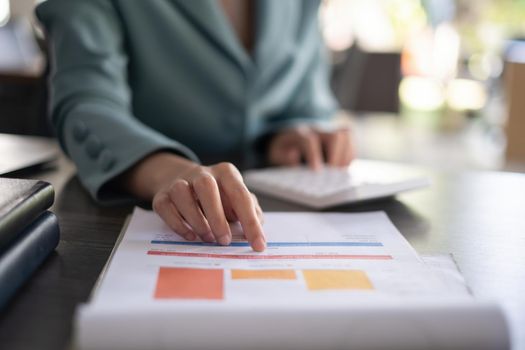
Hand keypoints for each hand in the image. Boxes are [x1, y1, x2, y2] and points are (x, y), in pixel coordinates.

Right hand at [122, 154, 265, 251]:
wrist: (181, 180)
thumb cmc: (217, 195)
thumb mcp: (236, 198)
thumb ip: (250, 209)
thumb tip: (258, 223)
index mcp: (226, 173)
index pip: (240, 195)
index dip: (250, 222)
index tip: (258, 245)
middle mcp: (202, 173)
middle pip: (207, 187)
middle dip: (217, 216)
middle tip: (225, 241)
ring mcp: (179, 182)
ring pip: (182, 194)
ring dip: (196, 219)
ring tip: (207, 237)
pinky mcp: (162, 195)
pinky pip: (165, 207)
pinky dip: (177, 224)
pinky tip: (190, 236)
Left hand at [268, 125, 353, 168]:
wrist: (289, 133)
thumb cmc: (284, 146)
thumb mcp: (275, 152)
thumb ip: (282, 156)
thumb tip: (294, 158)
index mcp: (300, 132)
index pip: (310, 140)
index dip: (314, 155)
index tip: (317, 171)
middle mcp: (317, 128)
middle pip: (335, 134)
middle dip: (337, 154)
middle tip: (333, 173)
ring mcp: (329, 130)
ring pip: (346, 134)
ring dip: (347, 154)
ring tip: (341, 171)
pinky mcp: (338, 135)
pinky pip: (350, 141)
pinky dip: (350, 154)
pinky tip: (344, 168)